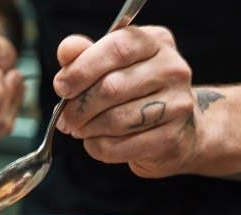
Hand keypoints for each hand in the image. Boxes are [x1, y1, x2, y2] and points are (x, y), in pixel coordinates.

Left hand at [53, 26, 200, 177]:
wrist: (179, 131)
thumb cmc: (137, 93)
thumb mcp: (112, 66)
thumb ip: (86, 55)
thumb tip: (66, 50)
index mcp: (156, 42)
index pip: (116, 48)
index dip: (82, 69)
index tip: (61, 87)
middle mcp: (172, 69)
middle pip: (112, 87)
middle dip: (79, 106)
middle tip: (65, 117)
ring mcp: (177, 104)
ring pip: (116, 119)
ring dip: (87, 128)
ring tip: (79, 129)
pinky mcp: (172, 138)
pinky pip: (121, 146)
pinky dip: (98, 146)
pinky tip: (95, 142)